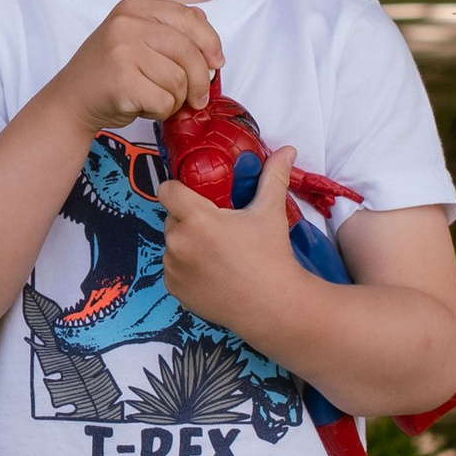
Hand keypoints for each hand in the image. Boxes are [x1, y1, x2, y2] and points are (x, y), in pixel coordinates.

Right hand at [52, 0, 223, 135]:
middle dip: (199, 80)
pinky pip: (165, 101)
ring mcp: (122, 51)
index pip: (189, 18)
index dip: (210, 42)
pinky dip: (161, 111)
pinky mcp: (122, 81)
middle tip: (197, 98)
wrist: (71, 100)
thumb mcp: (136, 38)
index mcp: (134, 7)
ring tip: (155, 98)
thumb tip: (208, 33)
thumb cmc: (110, 72)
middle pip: (188, 51)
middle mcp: (126, 24)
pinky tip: (143, 106)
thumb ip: (169, 29)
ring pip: (179, 80)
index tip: (216, 63)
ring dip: (175, 99)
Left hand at [159, 143, 299, 343]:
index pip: (167, 190)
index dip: (179, 189)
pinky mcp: (174, 290)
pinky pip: (173, 269)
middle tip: (218, 228)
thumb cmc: (271, 256)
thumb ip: (272, 177)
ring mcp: (173, 268)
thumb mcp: (271, 212)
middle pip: (172, 218)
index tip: (196, 196)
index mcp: (196, 219)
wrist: (273, 306)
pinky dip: (187, 269)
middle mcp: (177, 242)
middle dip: (190, 219)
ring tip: (217, 253)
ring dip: (187, 244)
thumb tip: (287, 150)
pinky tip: (212, 273)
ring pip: (172, 244)